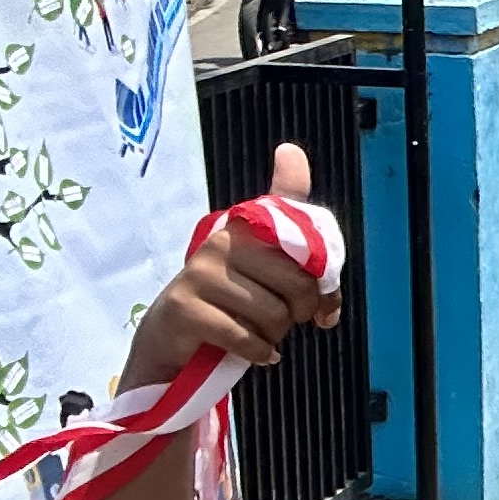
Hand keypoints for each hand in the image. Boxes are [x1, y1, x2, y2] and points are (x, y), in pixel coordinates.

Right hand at [125, 143, 340, 385]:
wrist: (169, 344)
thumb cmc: (229, 310)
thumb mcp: (267, 286)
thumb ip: (305, 281)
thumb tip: (330, 312)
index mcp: (247, 228)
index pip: (282, 194)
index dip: (293, 171)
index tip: (300, 146)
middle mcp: (223, 242)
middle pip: (299, 281)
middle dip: (302, 311)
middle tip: (286, 319)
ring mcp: (200, 273)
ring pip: (275, 313)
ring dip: (276, 335)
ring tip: (258, 333)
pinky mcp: (185, 308)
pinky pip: (247, 338)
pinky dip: (259, 353)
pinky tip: (255, 351)